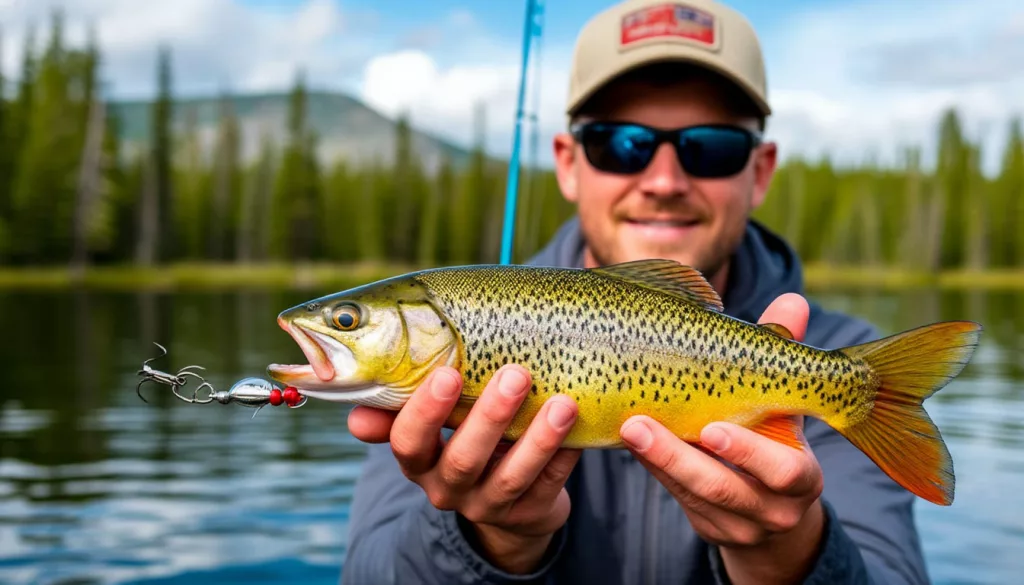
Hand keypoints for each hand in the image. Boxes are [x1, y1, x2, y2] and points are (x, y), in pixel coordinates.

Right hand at [347, 364, 581, 574]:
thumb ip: (402, 411)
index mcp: (419, 462)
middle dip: (489, 417)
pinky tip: (579, 429)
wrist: (506, 504)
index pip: (408, 443)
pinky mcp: (529, 515)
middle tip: (515, 374)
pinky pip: (550, 486)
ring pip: (511, 477)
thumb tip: (353, 414)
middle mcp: (448, 488)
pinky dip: (565, 457)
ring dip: (537, 439)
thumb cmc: (464, 441)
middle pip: (463, 459)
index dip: (425, 413)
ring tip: (562, 403)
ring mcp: (489, 506)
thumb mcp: (433, 429)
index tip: (446, 375)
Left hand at [619, 293, 824, 584]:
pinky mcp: (708, 526)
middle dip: (678, 459)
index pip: (784, 471)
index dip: (750, 453)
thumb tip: (793, 302)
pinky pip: (676, 495)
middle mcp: (773, 509)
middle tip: (638, 425)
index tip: (713, 428)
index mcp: (802, 478)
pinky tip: (625, 437)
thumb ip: (785, 353)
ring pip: (692, 496)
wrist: (784, 510)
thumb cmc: (782, 437)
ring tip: (625, 425)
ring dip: (655, 460)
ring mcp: (737, 525)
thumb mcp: (789, 404)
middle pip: (724, 489)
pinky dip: (652, 466)